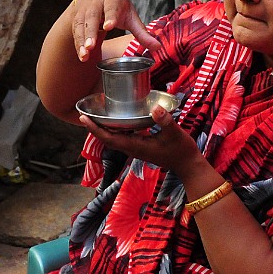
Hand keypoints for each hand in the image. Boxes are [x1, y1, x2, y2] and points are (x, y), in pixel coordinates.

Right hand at [72, 0, 161, 60]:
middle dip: (90, 32)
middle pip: (92, 17)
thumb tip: (157, 47)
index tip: (108, 26)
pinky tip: (81, 55)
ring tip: (84, 55)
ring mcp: (84, 10)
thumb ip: (142, 32)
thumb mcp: (131, 16)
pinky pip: (75, 31)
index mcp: (112, 0)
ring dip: (82, 41)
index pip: (111, 8)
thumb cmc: (117, 6)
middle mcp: (96, 3)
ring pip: (81, 25)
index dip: (110, 17)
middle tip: (91, 46)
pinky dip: (78, 43)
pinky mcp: (76, 17)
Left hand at [79, 104, 203, 177]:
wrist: (188, 165)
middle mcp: (133, 149)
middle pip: (108, 139)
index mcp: (136, 146)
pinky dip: (116, 130)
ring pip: (115, 139)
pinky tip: (117, 121)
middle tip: (85, 114)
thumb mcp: (175, 133)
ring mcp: (137, 149)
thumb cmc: (182, 150)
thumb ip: (165, 121)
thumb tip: (155, 108)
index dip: (96, 129)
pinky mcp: (142, 147)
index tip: (84, 119)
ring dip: (104, 129)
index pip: (110, 138)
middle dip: (95, 128)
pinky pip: (123, 138)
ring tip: (96, 116)